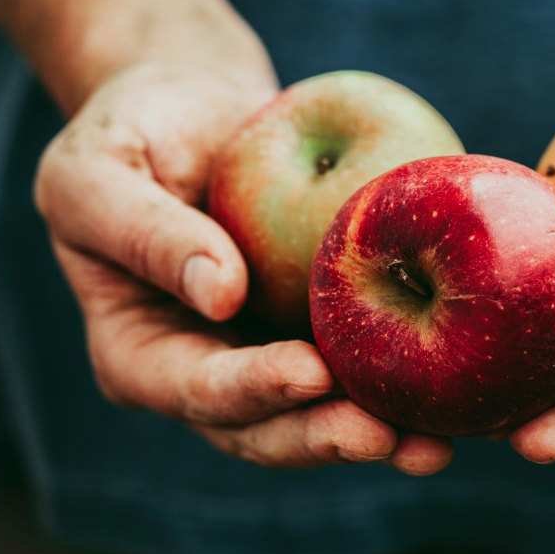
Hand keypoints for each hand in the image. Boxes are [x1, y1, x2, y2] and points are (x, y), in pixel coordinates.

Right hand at [35, 61, 452, 474]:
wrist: (194, 109)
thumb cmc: (129, 132)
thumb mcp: (96, 171)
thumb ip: (144, 233)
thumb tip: (220, 294)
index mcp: (140, 355)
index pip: (194, 388)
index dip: (251, 389)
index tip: (308, 372)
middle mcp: (207, 371)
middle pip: (266, 428)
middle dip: (326, 436)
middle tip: (389, 437)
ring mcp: (267, 356)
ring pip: (322, 414)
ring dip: (378, 433)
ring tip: (436, 444)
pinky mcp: (320, 329)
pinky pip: (363, 362)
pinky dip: (406, 383)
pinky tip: (458, 388)